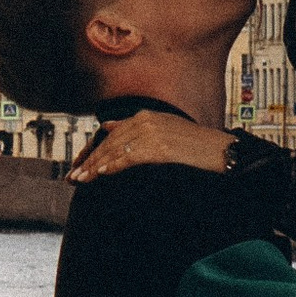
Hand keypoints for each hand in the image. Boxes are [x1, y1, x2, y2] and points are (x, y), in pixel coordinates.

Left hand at [70, 107, 233, 181]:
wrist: (222, 151)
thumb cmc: (198, 147)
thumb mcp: (166, 132)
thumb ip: (139, 131)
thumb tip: (110, 131)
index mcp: (146, 116)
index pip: (110, 132)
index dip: (93, 150)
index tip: (80, 164)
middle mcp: (146, 120)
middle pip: (109, 142)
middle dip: (89, 160)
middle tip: (73, 177)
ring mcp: (152, 133)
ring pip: (115, 151)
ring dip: (94, 167)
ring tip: (80, 180)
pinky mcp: (159, 147)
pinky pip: (128, 158)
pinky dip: (112, 166)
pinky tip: (99, 175)